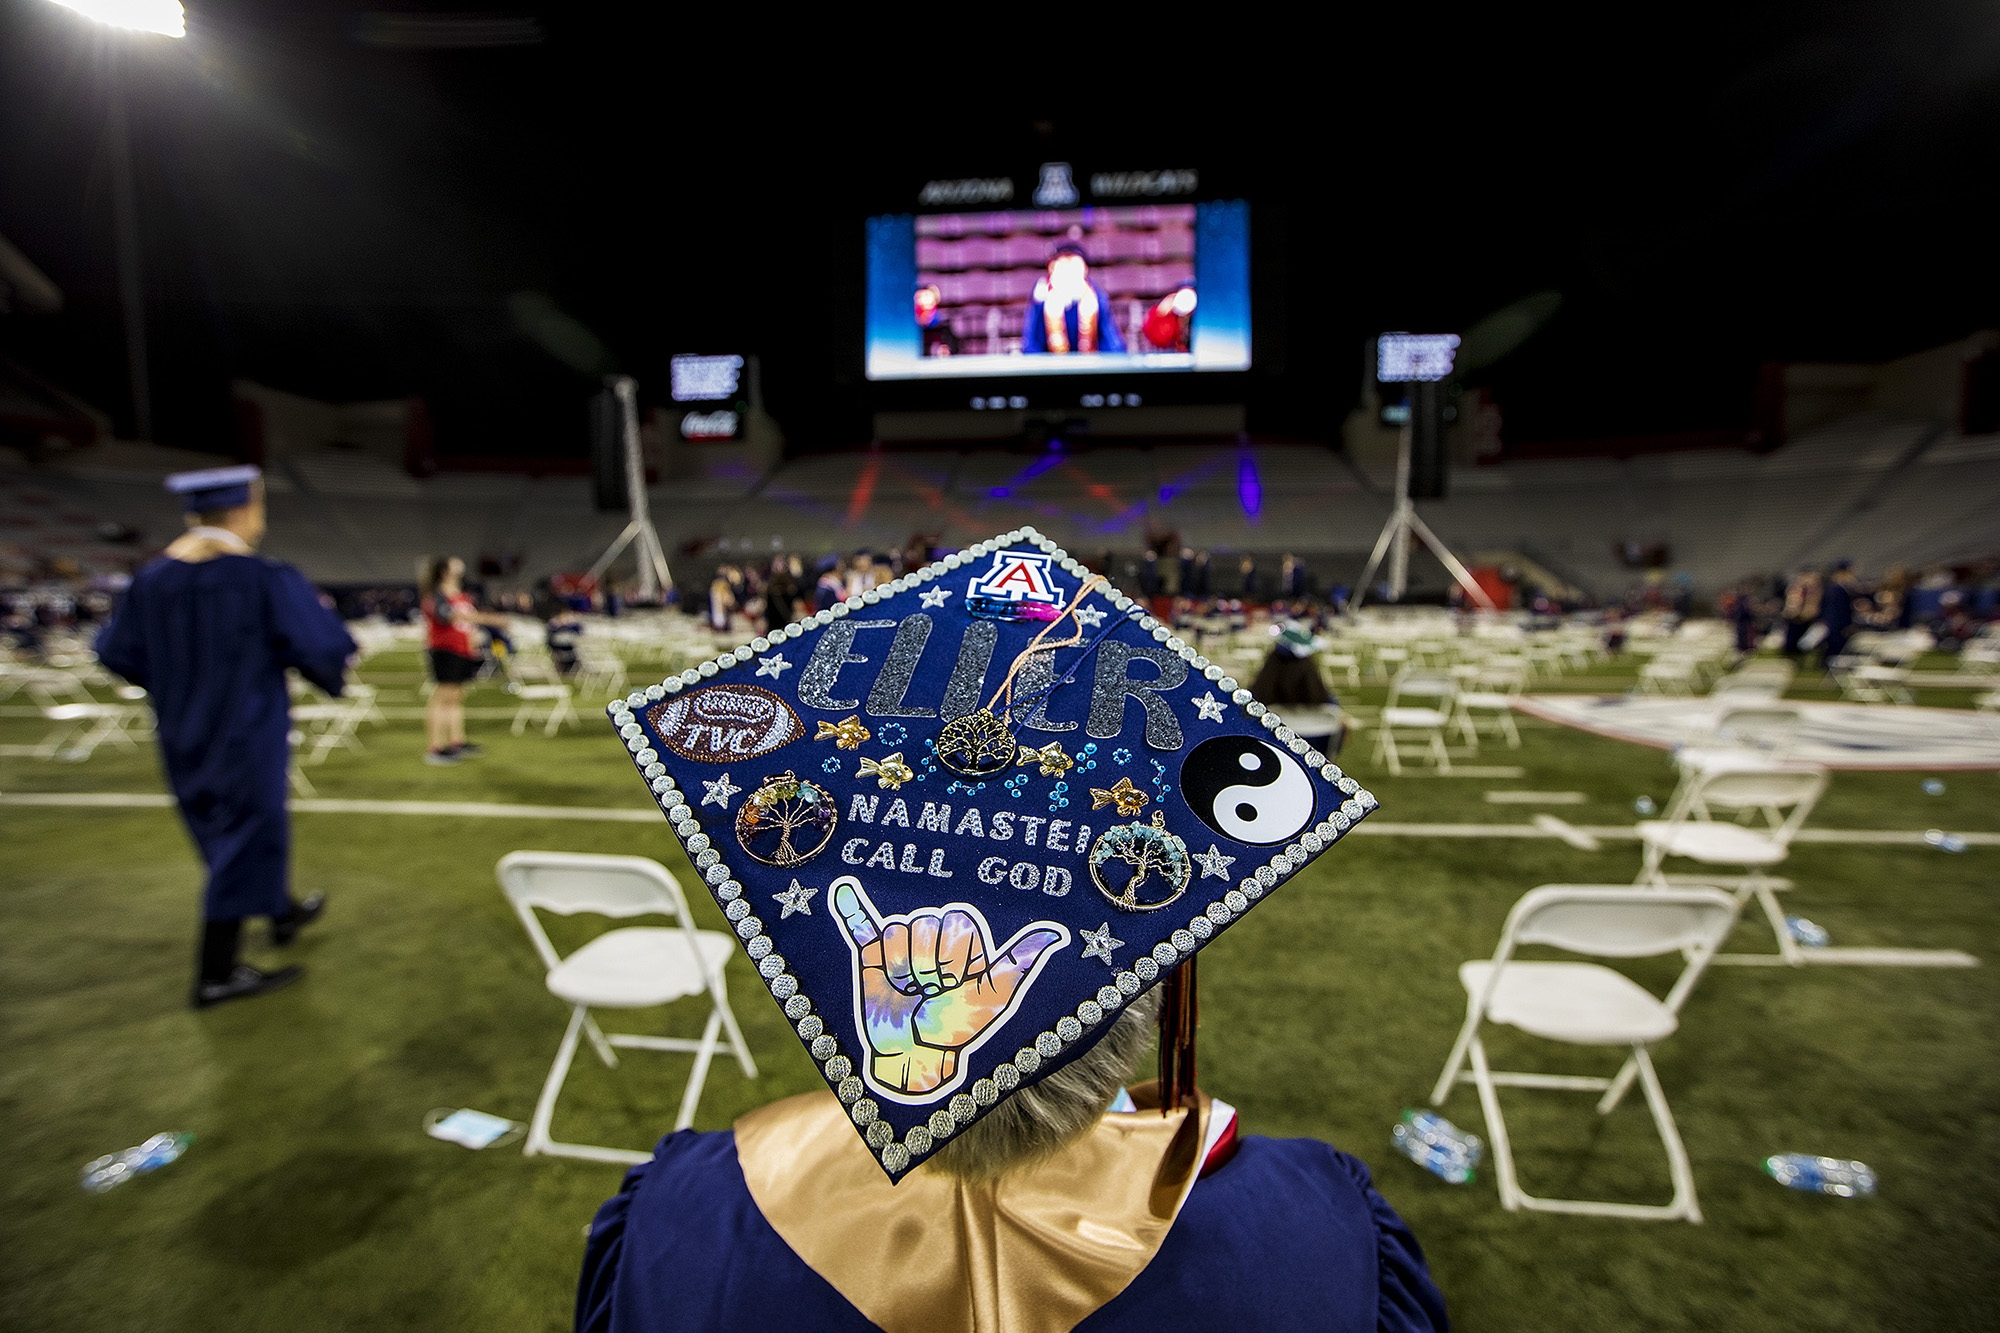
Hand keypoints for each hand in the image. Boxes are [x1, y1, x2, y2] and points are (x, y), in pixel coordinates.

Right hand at [832, 877, 1066, 1096]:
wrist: (916, 1054)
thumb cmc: (958, 1027)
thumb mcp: (993, 994)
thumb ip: (1020, 961)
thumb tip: (1059, 933)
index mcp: (963, 937)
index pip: (953, 923)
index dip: (952, 957)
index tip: (955, 984)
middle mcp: (932, 934)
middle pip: (923, 924)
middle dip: (925, 964)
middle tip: (928, 990)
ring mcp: (901, 942)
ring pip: (896, 933)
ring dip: (900, 968)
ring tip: (907, 990)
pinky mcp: (872, 953)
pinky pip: (861, 924)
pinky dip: (851, 908)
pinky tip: (842, 890)